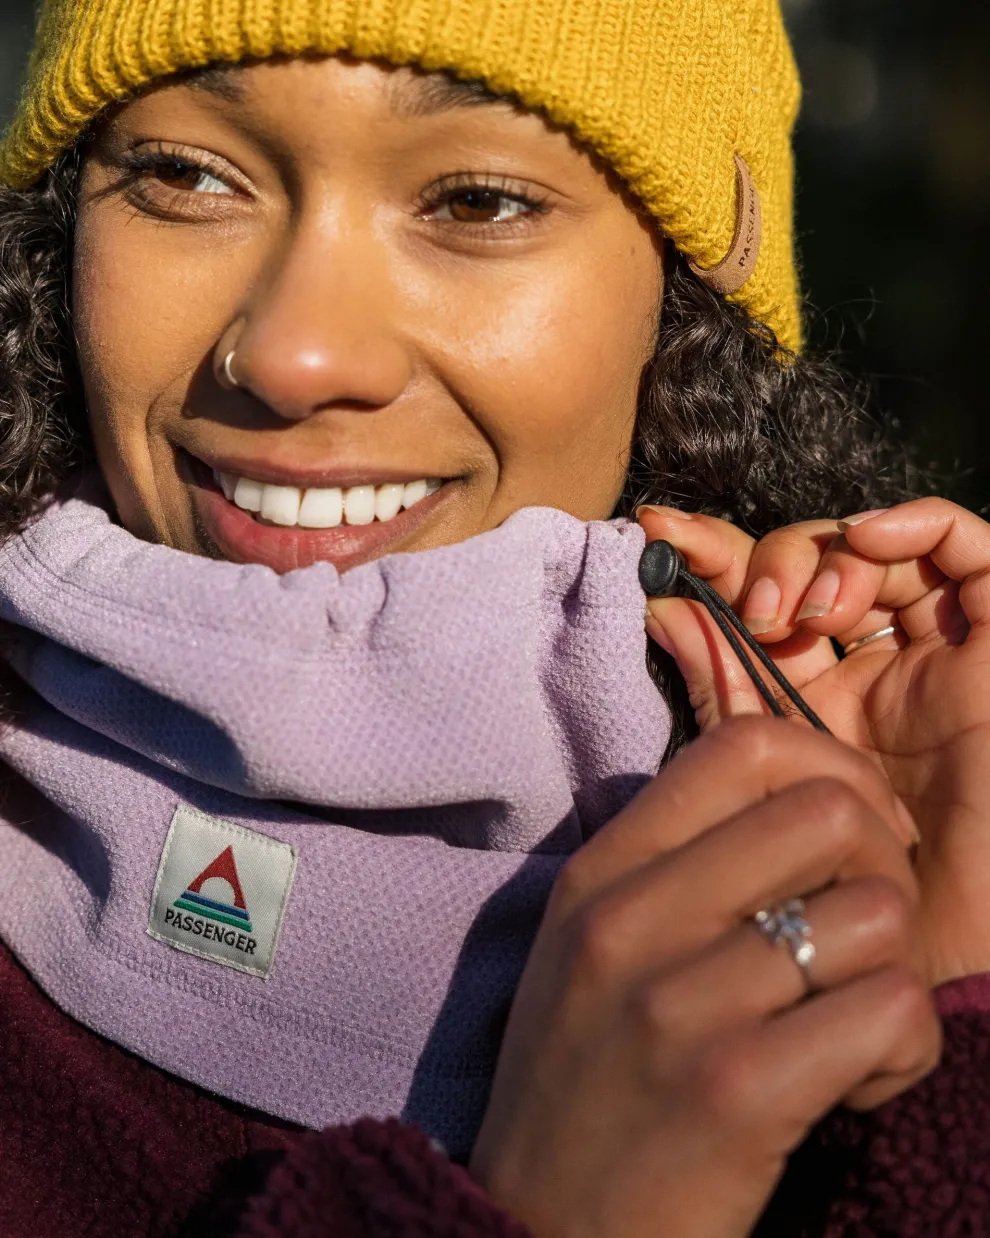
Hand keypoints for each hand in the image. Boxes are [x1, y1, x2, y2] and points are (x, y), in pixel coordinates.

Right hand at [471, 719, 938, 1237]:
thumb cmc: (582, 1080)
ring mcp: (683, 1003)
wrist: (540, 1231)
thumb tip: (802, 800)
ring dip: (898, 971)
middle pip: (829, 814)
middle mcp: (634, 919)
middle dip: (885, 866)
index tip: (853, 834)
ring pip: (877, 913)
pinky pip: (891, 1011)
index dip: (833, 768)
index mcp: (600, 872)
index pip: (743, 745)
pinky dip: (905, 1047)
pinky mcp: (738, 1091)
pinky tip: (859, 1082)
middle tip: (864, 935)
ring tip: (853, 1022)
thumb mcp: (588, 944)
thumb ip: (672, 864)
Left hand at [638, 498, 989, 982]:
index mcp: (811, 697)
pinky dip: (921, 526)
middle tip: (750, 608)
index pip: (760, 599)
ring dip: (830, 556)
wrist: (929, 936)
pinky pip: (975, 553)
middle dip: (764, 559)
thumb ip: (725, 694)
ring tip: (801, 612)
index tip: (657, 534)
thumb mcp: (771, 770)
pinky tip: (868, 543)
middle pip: (814, 566)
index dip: (713, 556)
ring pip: (881, 551)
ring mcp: (932, 656)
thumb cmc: (848, 877)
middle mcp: (869, 667)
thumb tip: (663, 609)